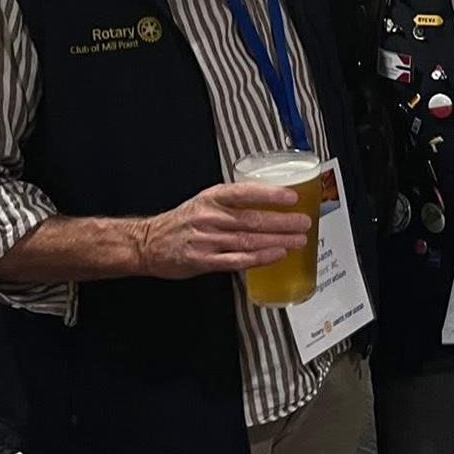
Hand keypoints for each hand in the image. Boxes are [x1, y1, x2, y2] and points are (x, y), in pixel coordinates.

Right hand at [136, 182, 310, 279]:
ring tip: (299, 240)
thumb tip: (271, 199)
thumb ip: (234, 201)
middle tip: (305, 223)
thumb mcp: (205, 201)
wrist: (148, 243)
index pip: (245, 193)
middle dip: (282, 222)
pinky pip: (237, 260)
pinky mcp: (204, 261)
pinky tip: (277, 255)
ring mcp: (207, 240)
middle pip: (252, 219)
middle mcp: (210, 217)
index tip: (292, 197)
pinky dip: (260, 258)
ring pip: (249, 240)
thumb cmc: (183, 221)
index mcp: (212, 198)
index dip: (270, 194)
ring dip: (277, 240)